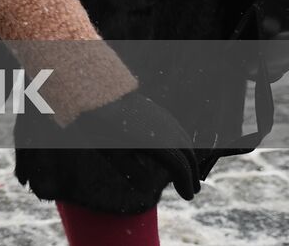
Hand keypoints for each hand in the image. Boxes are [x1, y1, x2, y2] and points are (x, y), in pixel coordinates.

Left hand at [65, 90, 200, 200]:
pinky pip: (176, 130)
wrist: (95, 92)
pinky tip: (177, 151)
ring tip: (188, 173)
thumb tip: (148, 191)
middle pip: (186, 153)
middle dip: (191, 172)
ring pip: (183, 140)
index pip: (180, 166)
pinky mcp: (157, 110)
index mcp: (158, 141)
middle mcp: (166, 128)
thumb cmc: (101, 125)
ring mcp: (162, 117)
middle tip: (193, 189)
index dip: (186, 183)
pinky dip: (182, 144)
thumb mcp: (113, 153)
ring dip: (188, 158)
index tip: (188, 197)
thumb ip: (132, 172)